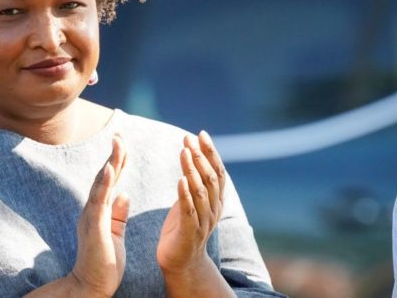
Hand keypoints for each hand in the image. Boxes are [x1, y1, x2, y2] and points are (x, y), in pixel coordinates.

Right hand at [69, 134, 129, 297]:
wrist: (91, 286)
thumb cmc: (104, 263)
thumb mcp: (115, 234)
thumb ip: (117, 214)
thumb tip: (124, 194)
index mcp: (101, 211)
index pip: (111, 181)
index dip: (118, 162)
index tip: (124, 143)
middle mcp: (93, 209)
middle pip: (105, 176)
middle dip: (114, 154)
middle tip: (120, 133)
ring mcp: (92, 216)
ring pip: (101, 184)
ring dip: (110, 162)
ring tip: (118, 143)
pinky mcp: (94, 226)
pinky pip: (99, 201)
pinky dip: (105, 183)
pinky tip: (111, 169)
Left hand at [157, 131, 225, 274]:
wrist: (181, 263)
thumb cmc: (183, 229)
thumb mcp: (191, 202)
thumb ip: (194, 183)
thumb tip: (191, 157)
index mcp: (215, 201)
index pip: (217, 171)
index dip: (210, 152)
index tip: (200, 133)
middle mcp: (213, 209)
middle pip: (211, 178)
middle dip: (201, 156)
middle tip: (189, 138)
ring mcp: (203, 222)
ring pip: (201, 191)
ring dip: (192, 170)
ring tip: (184, 152)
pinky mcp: (190, 233)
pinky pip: (189, 211)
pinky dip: (185, 194)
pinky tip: (180, 180)